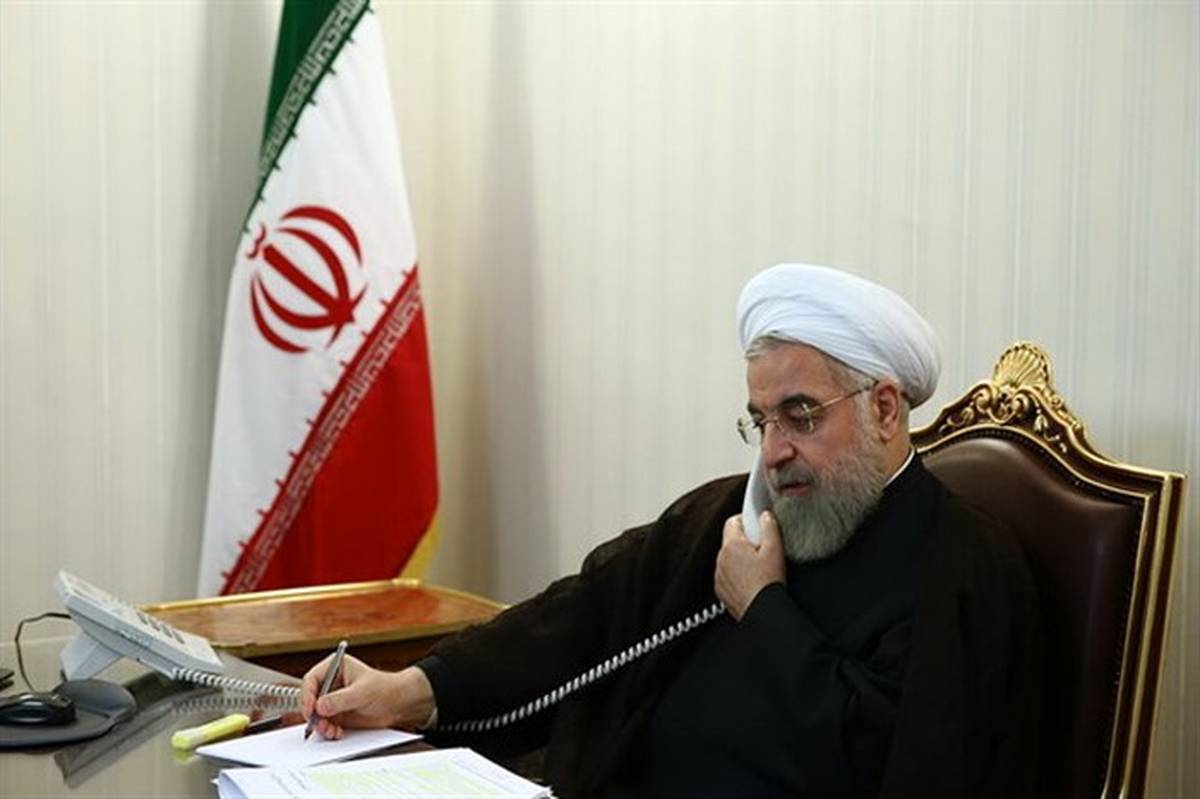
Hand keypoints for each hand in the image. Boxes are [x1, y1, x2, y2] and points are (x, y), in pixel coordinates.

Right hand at [300, 655, 434, 739]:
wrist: (397, 703)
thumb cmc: (384, 688)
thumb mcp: (363, 692)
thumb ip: (340, 699)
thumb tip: (319, 706)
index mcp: (335, 667)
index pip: (311, 679)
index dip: (307, 695)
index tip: (310, 709)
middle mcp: (331, 683)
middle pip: (309, 698)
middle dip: (313, 714)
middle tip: (320, 724)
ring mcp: (332, 699)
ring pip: (315, 714)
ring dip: (320, 725)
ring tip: (331, 731)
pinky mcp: (336, 714)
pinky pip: (323, 724)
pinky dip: (327, 730)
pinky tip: (337, 732)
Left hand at [714, 511, 784, 620]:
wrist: (761, 610)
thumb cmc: (767, 583)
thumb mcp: (775, 550)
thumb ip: (770, 527)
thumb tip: (765, 515)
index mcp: (732, 546)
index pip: (732, 521)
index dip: (746, 520)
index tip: (757, 526)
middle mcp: (721, 559)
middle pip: (731, 540)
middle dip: (745, 541)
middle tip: (762, 549)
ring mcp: (719, 575)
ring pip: (728, 558)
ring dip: (740, 558)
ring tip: (758, 567)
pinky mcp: (721, 589)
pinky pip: (726, 574)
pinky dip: (736, 574)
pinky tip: (752, 580)